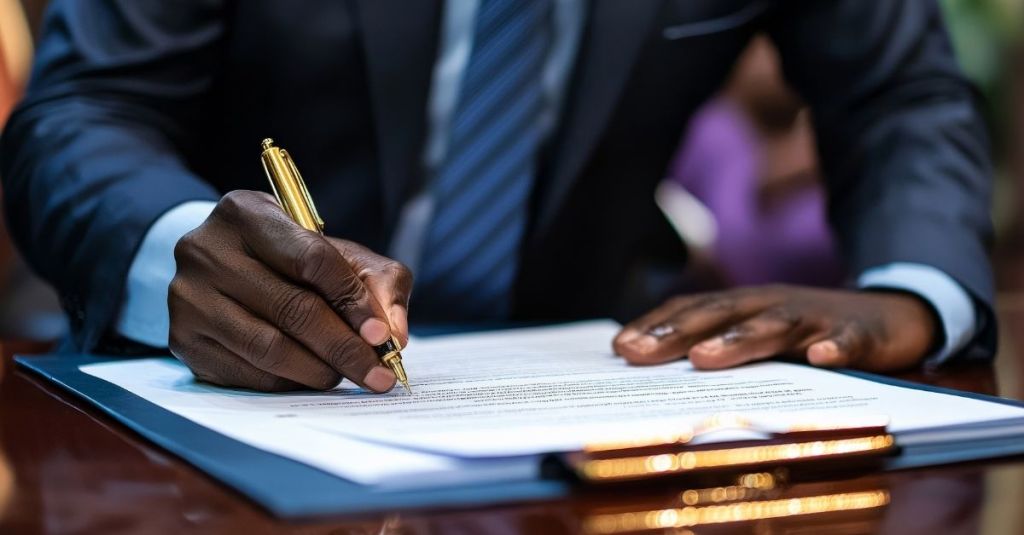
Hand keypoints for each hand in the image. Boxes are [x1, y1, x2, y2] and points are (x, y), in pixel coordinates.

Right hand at [168, 190, 411, 391]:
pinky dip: (288, 382)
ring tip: (347, 375)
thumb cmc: (291, 258)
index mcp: (246, 213)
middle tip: (379, 374)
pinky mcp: (182, 339)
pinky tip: (309, 376)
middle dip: (345, 347)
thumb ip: (378, 282)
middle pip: (291, 309)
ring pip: (268, 347)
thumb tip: (395, 334)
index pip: (312, 260)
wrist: (223, 265)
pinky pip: (246, 373)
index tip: (384, 336)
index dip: (353, 302)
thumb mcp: (339, 252)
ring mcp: (188, 297)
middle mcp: (206, 250)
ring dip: (319, 370)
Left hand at [613, 285, 938, 371]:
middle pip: (721, 314)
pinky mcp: (861, 333)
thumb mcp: (762, 334)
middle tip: (639, 352)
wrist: (892, 314)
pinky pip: (848, 339)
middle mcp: (773, 304)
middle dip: (677, 332)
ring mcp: (816, 317)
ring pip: (774, 325)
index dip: (657, 324)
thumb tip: (659, 366)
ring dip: (738, 341)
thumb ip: (721, 345)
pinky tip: (821, 358)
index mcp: (746, 305)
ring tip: (704, 358)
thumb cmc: (810, 329)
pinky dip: (835, 347)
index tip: (619, 347)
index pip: (693, 309)